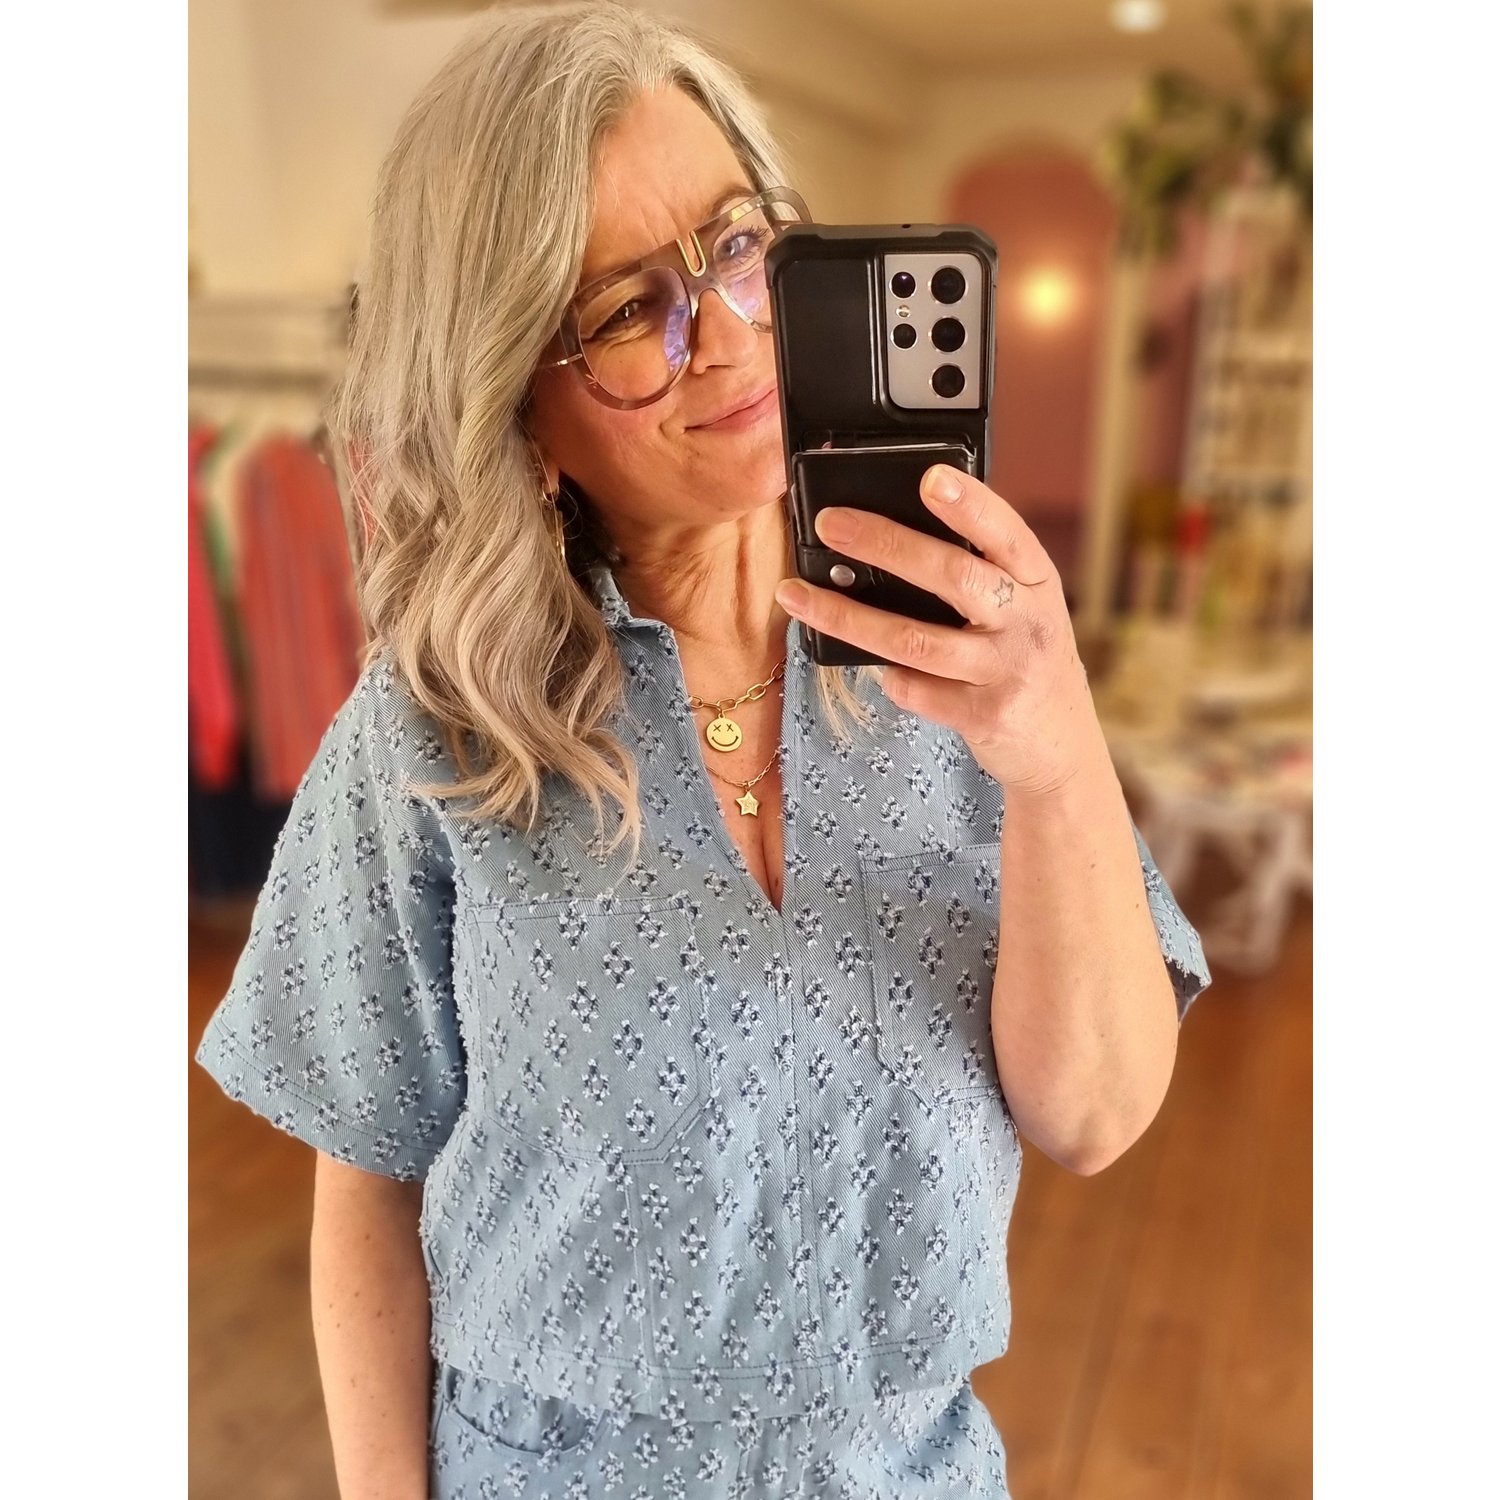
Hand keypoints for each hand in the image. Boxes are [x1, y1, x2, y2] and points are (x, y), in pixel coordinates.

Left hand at [773, 463, 1106, 801]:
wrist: (1061, 743)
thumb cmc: (1023, 657)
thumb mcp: (1021, 607)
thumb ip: (978, 574)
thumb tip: (888, 534)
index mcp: (1037, 581)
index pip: (1005, 532)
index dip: (969, 503)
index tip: (929, 478)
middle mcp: (1028, 621)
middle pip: (952, 576)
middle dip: (885, 545)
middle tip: (829, 524)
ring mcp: (1008, 671)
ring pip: (915, 640)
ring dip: (849, 616)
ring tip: (797, 595)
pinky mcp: (986, 716)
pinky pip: (917, 691)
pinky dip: (888, 677)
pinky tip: (870, 666)